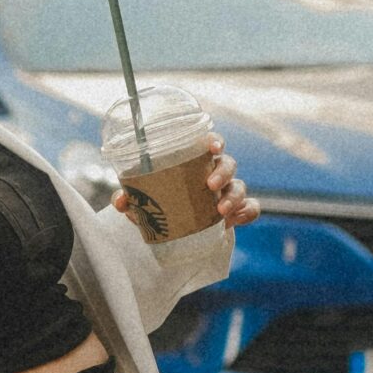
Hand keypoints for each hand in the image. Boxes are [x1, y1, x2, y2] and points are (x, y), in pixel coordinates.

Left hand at [112, 137, 258, 231]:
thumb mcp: (144, 202)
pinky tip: (233, 221)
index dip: (215, 141)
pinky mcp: (236, 212)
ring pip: (240, 186)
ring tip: (220, 211)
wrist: (174, 231)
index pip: (211, 144)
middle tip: (210, 186)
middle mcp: (214, 173)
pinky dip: (246, 213)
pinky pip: (250, 208)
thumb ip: (131, 199)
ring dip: (233, 196)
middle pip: (228, 163)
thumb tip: (121, 200)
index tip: (212, 147)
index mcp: (195, 162)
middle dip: (222, 172)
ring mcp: (227, 192)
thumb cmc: (161, 204)